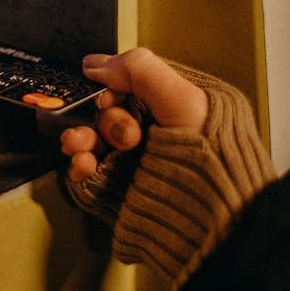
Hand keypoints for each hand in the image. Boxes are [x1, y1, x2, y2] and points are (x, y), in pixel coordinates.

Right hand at [61, 47, 208, 180]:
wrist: (208, 225)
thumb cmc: (211, 163)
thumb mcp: (186, 102)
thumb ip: (141, 71)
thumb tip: (96, 65)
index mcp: (176, 106)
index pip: (131, 82)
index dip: (113, 85)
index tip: (110, 96)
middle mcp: (154, 131)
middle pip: (108, 110)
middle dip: (103, 117)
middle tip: (122, 134)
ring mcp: (134, 162)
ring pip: (92, 139)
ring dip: (80, 138)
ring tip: (80, 145)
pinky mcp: (117, 189)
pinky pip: (86, 171)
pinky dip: (78, 165)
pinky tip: (83, 164)